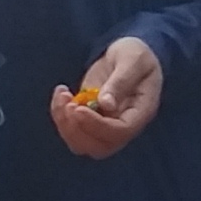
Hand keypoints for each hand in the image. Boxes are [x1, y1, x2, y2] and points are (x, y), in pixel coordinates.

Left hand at [50, 38, 161, 158]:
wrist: (127, 53)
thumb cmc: (136, 54)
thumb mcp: (132, 60)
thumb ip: (121, 81)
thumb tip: (106, 106)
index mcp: (140, 112)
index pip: (119, 132)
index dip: (96, 125)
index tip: (78, 108)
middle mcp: (123, 125)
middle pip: (99, 147)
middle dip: (78, 130)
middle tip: (68, 103)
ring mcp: (105, 125)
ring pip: (82, 143)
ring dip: (66, 125)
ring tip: (62, 95)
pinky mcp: (89, 119)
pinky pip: (72, 130)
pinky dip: (60, 116)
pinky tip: (61, 92)